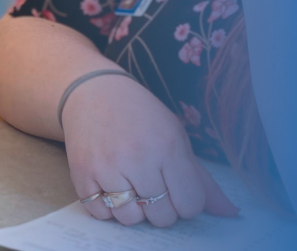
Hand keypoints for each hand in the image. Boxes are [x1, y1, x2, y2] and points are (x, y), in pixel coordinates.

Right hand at [62, 76, 238, 226]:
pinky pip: (100, 213)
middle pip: (161, 215)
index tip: (176, 190)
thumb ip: (200, 178)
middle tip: (152, 188)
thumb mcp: (176, 136)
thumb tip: (230, 212)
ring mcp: (106, 167)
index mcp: (167, 147)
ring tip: (130, 188)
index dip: (186, 203)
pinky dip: (107, 209)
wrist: (92, 92)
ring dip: (133, 210)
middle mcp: (137, 158)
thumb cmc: (140, 115)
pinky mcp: (81, 172)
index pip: (190, 204)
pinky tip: (110, 188)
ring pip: (130, 218)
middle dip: (161, 209)